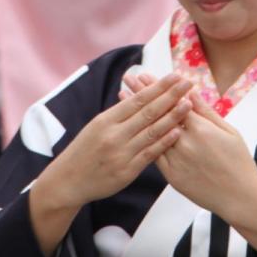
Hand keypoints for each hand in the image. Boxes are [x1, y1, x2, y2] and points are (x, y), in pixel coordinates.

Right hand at [49, 73, 193, 207]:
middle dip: (170, 96)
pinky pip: (150, 154)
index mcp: (106, 120)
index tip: (174, 76)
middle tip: (187, 82)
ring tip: (188, 104)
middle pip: (148, 112)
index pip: (137, 100)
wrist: (68, 180)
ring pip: (152, 131)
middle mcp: (114, 135)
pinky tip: (177, 132)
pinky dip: (164, 142)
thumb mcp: (96, 126)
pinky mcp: (127, 171)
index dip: (158, 87)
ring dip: (172, 116)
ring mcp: (122, 153)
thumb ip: (118, 114)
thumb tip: (139, 95)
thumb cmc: (84, 151)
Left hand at [124, 76, 256, 246]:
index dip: (158, 88)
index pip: (173, 102)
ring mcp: (176, 160)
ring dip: (137, 114)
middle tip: (128, 80)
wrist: (239, 198)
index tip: (144, 75)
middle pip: (159, 114)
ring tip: (124, 99)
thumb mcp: (228, 131)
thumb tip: (191, 92)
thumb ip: (207, 112)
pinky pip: (154, 155)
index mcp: (200, 129)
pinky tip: (133, 128)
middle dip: (142, 95)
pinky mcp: (172, 176)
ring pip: (152, 133)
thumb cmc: (238, 162)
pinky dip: (143, 139)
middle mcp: (185, 143)